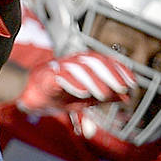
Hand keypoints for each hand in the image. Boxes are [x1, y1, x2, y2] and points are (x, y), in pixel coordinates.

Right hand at [17, 51, 135, 113]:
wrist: (28, 96)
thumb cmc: (57, 95)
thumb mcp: (86, 98)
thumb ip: (105, 96)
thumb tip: (127, 98)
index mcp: (84, 65)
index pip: (105, 62)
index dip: (120, 70)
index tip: (132, 83)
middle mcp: (73, 62)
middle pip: (95, 62)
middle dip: (111, 74)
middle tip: (122, 88)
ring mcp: (59, 67)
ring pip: (80, 67)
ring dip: (95, 81)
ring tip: (104, 95)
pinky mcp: (46, 76)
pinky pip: (61, 76)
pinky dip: (73, 83)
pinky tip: (83, 92)